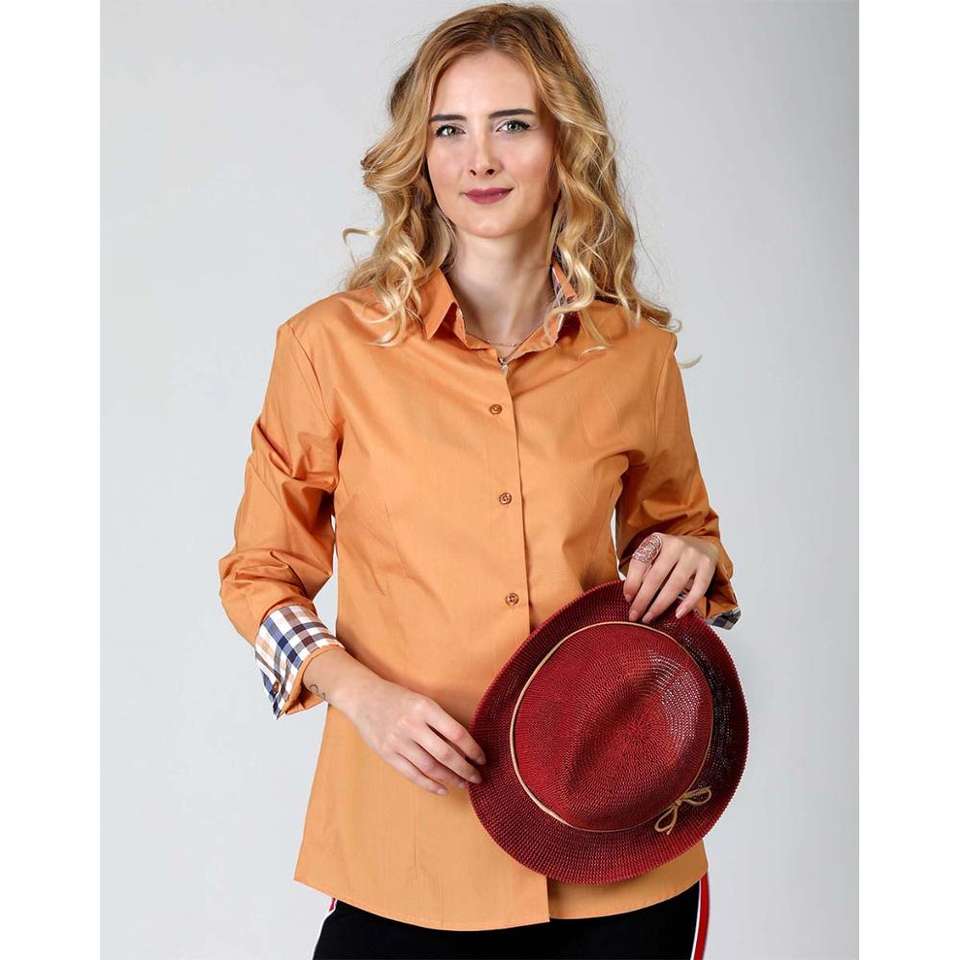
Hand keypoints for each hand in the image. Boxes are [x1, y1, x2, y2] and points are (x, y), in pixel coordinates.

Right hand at [344, 675, 486, 796]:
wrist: (364, 697)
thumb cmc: (399, 698)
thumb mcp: (422, 701)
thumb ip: (440, 722)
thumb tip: (466, 747)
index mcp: (425, 708)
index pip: (456, 733)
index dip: (473, 749)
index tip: (483, 759)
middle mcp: (412, 725)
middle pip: (445, 755)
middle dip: (465, 770)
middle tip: (478, 778)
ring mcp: (398, 741)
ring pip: (430, 767)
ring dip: (450, 779)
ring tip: (463, 784)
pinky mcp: (387, 753)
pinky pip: (412, 774)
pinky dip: (429, 785)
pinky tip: (442, 789)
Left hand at [622, 533, 718, 623]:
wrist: (702, 546)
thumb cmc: (672, 556)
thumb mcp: (655, 555)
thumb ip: (643, 571)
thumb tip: (631, 597)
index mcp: (657, 540)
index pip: (640, 561)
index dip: (632, 582)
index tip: (628, 599)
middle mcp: (675, 545)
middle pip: (656, 576)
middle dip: (643, 599)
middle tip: (635, 615)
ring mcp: (693, 555)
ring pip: (675, 584)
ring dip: (660, 605)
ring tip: (650, 617)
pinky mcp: (708, 566)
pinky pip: (698, 589)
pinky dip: (688, 604)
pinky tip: (677, 614)